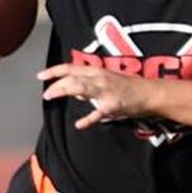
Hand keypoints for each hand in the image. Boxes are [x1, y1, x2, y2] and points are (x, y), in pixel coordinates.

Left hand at [37, 63, 153, 126]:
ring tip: (51, 96)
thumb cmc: (129, 88)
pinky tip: (79, 124)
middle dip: (56, 85)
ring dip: (63, 90)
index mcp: (96, 71)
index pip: (71, 68)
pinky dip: (88, 119)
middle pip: (72, 78)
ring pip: (80, 87)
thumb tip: (75, 92)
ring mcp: (106, 90)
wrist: (150, 93)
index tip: (40, 75)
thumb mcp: (107, 81)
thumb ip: (89, 85)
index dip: (54, 71)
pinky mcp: (114, 105)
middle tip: (46, 94)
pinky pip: (98, 112)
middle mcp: (99, 77)